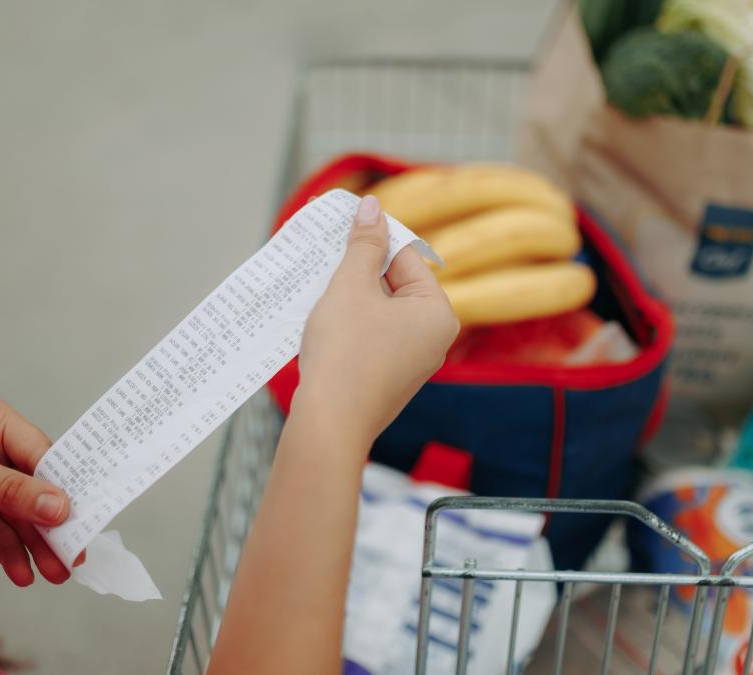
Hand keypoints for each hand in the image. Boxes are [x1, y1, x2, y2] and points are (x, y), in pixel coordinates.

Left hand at [0, 397, 81, 586]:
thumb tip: (59, 507)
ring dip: (37, 545)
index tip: (81, 517)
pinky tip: (22, 573)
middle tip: (72, 556)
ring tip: (54, 574)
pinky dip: (11, 552)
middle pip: (37, 489)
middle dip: (53, 524)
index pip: (41, 454)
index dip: (62, 485)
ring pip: (21, 515)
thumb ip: (9, 490)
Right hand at [295, 195, 458, 447]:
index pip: (405, 256)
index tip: (339, 227)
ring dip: (346, 297)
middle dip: (355, 271)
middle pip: (392, 284)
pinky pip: (369, 337)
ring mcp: (410, 362)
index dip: (369, 240)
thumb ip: (363, 244)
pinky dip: (346, 325)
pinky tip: (318, 321)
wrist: (329, 424)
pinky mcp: (386, 378)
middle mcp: (432, 338)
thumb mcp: (351, 286)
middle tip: (321, 257)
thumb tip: (373, 207)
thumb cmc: (345, 353)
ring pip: (377, 312)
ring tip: (314, 288)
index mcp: (438, 312)